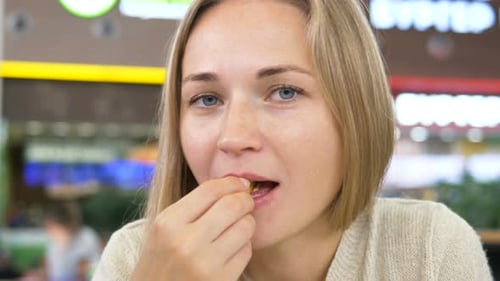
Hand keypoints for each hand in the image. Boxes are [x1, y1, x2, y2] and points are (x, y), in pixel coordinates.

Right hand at [131, 177, 254, 280]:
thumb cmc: (161, 261)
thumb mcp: (163, 229)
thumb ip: (192, 207)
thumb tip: (234, 184)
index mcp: (168, 223)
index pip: (210, 190)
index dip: (231, 182)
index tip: (239, 183)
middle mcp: (185, 242)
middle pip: (233, 205)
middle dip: (245, 199)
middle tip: (246, 202)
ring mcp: (204, 264)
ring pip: (245, 227)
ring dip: (247, 223)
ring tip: (237, 226)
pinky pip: (246, 251)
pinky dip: (244, 246)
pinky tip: (232, 249)